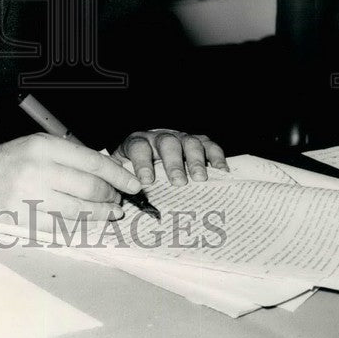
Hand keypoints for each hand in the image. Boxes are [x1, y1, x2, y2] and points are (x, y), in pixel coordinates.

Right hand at [0, 133, 143, 232]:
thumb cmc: (6, 161)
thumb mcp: (35, 145)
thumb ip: (68, 155)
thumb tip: (107, 171)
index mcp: (42, 146)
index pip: (92, 161)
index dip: (118, 175)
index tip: (133, 184)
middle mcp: (37, 170)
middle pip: (89, 188)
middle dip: (111, 197)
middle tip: (118, 202)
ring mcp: (29, 197)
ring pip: (78, 211)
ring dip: (100, 215)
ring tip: (109, 214)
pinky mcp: (23, 220)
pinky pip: (61, 228)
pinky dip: (79, 227)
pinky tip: (86, 224)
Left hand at [111, 129, 227, 186]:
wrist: (150, 149)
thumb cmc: (136, 167)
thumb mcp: (123, 170)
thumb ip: (121, 181)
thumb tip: (116, 200)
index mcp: (138, 143)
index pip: (139, 147)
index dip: (142, 162)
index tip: (147, 181)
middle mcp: (160, 137)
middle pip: (167, 143)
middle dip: (173, 162)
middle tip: (178, 182)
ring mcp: (181, 138)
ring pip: (190, 141)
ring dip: (195, 160)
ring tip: (200, 179)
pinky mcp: (199, 142)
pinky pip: (210, 145)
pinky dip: (216, 156)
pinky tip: (221, 171)